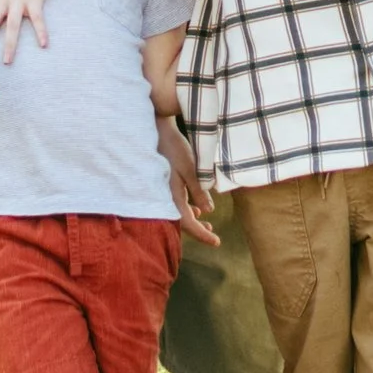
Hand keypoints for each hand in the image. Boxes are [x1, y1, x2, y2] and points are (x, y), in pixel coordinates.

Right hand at [158, 114, 219, 243]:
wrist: (156, 129)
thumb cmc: (174, 148)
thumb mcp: (191, 169)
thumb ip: (199, 190)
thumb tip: (209, 211)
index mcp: (171, 196)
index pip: (188, 223)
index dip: (202, 235)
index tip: (217, 243)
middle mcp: (165, 196)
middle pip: (182, 221)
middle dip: (198, 230)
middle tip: (214, 237)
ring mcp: (163, 190)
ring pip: (179, 212)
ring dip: (193, 218)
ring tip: (207, 222)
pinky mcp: (164, 183)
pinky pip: (176, 202)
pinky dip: (187, 208)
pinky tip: (197, 207)